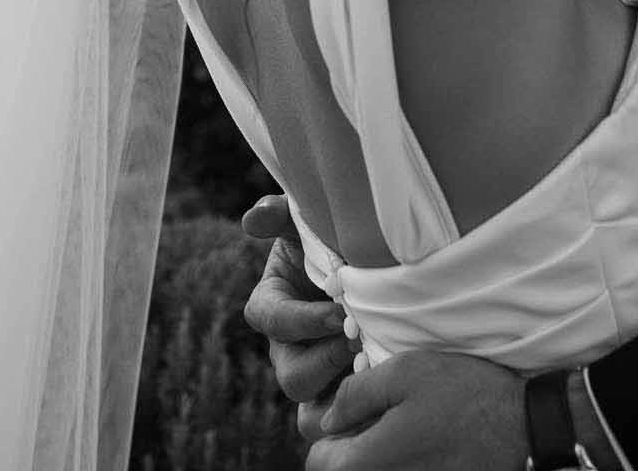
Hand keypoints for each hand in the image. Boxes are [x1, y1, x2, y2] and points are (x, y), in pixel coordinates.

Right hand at [241, 193, 353, 430]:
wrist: (372, 268)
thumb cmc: (330, 240)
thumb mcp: (305, 222)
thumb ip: (280, 215)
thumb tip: (253, 220)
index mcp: (272, 304)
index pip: (268, 319)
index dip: (299, 320)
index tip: (335, 312)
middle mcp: (288, 348)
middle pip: (291, 376)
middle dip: (325, 360)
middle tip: (359, 338)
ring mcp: (313, 376)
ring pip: (311, 410)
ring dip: (343, 390)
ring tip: (374, 364)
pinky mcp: (337, 396)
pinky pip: (336, 423)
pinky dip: (358, 417)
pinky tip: (384, 389)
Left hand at [307, 349, 525, 470]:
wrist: (522, 427)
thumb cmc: (463, 395)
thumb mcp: (404, 373)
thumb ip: (356, 395)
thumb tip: (331, 416)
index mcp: (367, 463)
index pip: (317, 459)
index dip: (332, 430)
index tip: (359, 409)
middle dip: (353, 446)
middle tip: (384, 415)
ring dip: (379, 455)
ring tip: (407, 428)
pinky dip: (404, 464)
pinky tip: (426, 443)